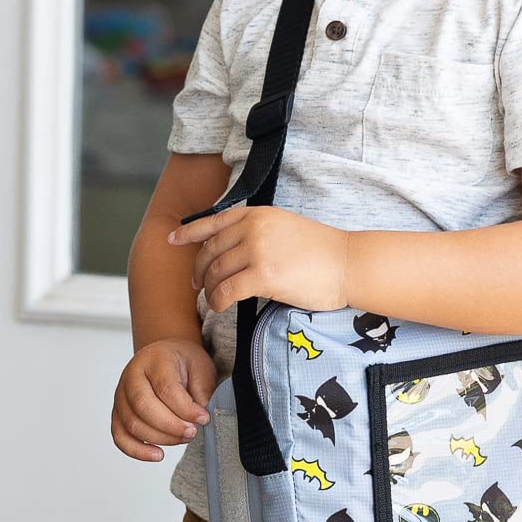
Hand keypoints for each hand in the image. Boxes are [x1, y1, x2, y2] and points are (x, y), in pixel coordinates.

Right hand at [113, 336, 216, 462]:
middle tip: (192, 432)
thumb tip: (199, 418)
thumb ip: (202, 391)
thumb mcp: (201, 367)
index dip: (185, 408)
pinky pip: (120, 436)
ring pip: (132, 424)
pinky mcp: (118, 413)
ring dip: (160, 438)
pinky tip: (158, 455)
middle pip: (143, 406)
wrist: (165, 356)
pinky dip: (137, 450)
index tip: (203, 418)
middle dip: (171, 426)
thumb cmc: (183, 363)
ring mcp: (121, 395)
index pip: (165, 388)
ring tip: (184, 438)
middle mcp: (131, 376)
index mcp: (154, 360)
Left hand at [166, 206, 348, 314]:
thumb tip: (231, 252)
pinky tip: (220, 307)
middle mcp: (253, 228)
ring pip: (215, 272)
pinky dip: (217, 301)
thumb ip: (257, 232)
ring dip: (208, 288)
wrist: (348, 263)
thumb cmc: (322, 252)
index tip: (172, 240)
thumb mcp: (285, 228)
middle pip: (210, 251)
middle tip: (196, 284)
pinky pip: (226, 290)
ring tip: (211, 299)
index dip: (189, 232)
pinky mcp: (264, 275)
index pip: (213, 221)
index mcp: (258, 214)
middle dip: (198, 270)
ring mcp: (257, 251)